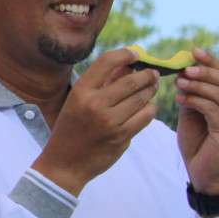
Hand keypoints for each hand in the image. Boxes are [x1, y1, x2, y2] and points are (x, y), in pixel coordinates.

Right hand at [31, 48, 157, 195]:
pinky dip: (149, 109)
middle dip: (147, 75)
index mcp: (81, 92)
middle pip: (131, 80)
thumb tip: (129, 64)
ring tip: (151, 88)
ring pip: (142, 98)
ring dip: (150, 91)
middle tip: (153, 74)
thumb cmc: (72, 128)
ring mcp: (109, 122)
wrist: (65, 163)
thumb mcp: (79, 102)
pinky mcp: (121, 137)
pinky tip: (146, 108)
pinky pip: (145, 116)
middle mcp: (94, 104)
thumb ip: (104, 83)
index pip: (107, 62)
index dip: (125, 54)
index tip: (136, 55)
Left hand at [175, 47, 218, 195]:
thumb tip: (181, 72)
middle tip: (184, 68)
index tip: (193, 50)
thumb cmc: (197, 140)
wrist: (202, 171)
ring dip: (197, 85)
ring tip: (178, 83)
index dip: (210, 61)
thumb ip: (191, 93)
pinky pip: (213, 110)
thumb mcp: (191, 112)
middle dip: (204, 71)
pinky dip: (196, 101)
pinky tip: (180, 98)